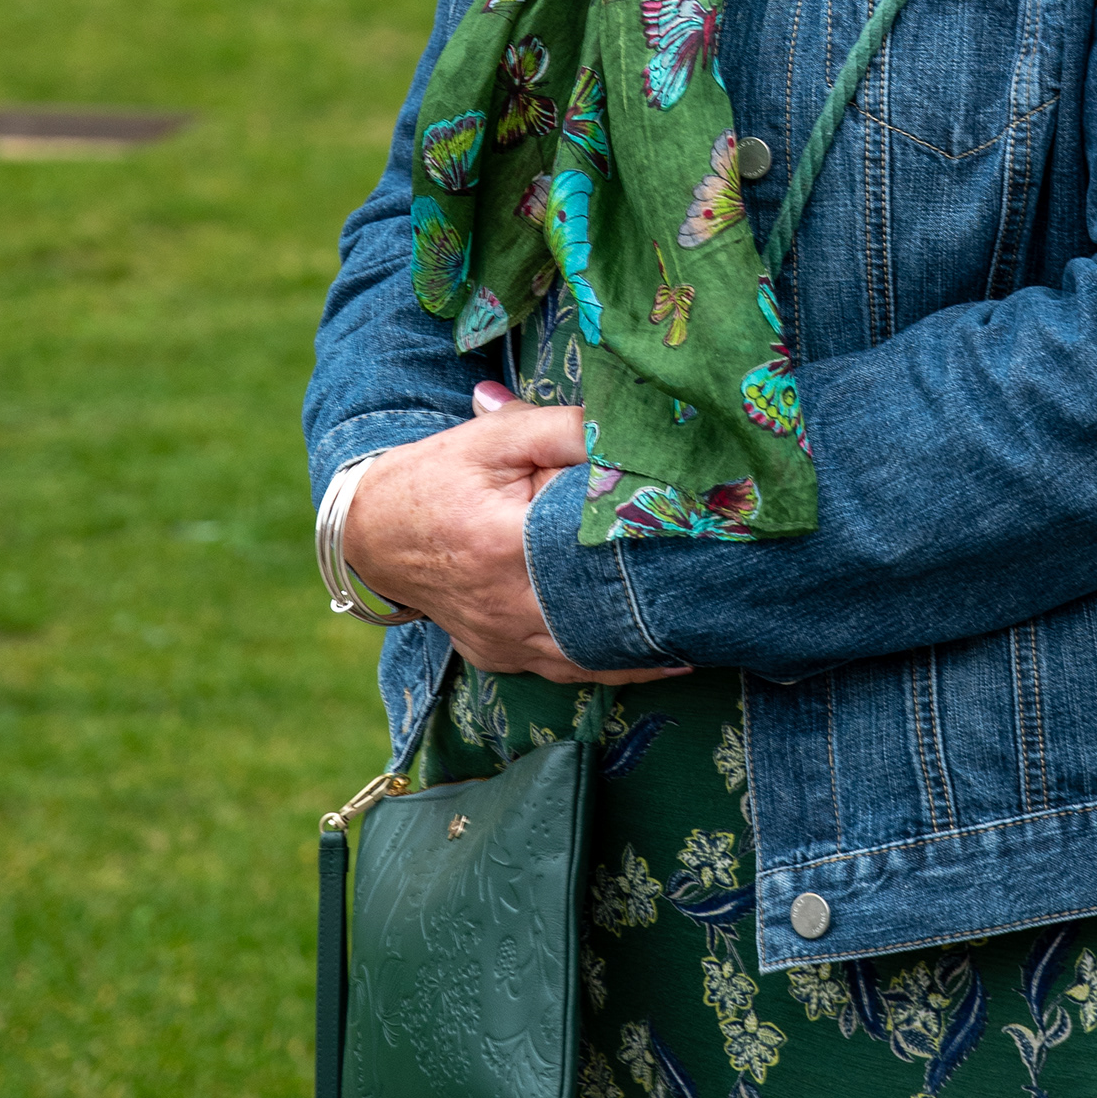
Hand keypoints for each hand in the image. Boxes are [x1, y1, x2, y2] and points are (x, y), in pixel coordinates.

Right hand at [343, 392, 692, 687]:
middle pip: (602, 612)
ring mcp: (504, 641)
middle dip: (661, 607)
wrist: (371, 533)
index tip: (701, 543)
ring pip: (593, 654)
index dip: (647, 549)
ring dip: (648, 646)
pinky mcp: (502, 657)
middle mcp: (507, 605)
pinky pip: (569, 670)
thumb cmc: (438, 476)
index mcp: (504, 543)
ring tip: (709, 628)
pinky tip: (664, 658)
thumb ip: (565, 429)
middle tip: (724, 590)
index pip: (592, 551)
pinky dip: (616, 665)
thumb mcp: (496, 437)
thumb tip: (633, 427)